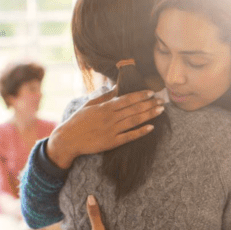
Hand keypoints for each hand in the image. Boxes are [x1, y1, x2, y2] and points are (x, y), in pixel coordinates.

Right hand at [47, 89, 164, 168]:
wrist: (68, 140)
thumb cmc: (78, 121)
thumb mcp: (90, 105)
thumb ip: (105, 97)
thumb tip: (117, 87)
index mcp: (105, 107)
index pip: (126, 99)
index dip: (140, 95)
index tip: (151, 92)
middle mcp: (110, 118)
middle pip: (134, 109)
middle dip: (149, 104)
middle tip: (162, 101)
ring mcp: (112, 130)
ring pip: (134, 121)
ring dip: (149, 115)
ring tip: (160, 110)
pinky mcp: (112, 142)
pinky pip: (129, 137)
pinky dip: (141, 132)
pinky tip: (151, 128)